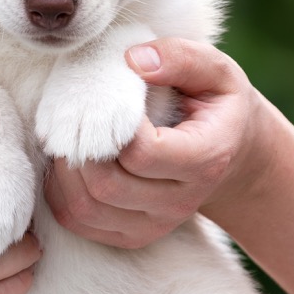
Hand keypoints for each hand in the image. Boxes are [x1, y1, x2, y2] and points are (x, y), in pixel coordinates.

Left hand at [45, 38, 264, 248]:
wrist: (233, 155)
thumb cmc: (216, 105)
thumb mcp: (215, 71)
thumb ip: (180, 57)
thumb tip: (133, 60)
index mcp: (204, 159)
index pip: (141, 153)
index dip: (111, 125)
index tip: (108, 97)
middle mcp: (180, 202)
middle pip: (107, 185)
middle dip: (79, 149)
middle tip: (74, 116)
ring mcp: (155, 225)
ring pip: (87, 209)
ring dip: (64, 172)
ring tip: (66, 138)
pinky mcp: (133, 235)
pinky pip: (80, 223)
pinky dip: (60, 194)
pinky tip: (67, 163)